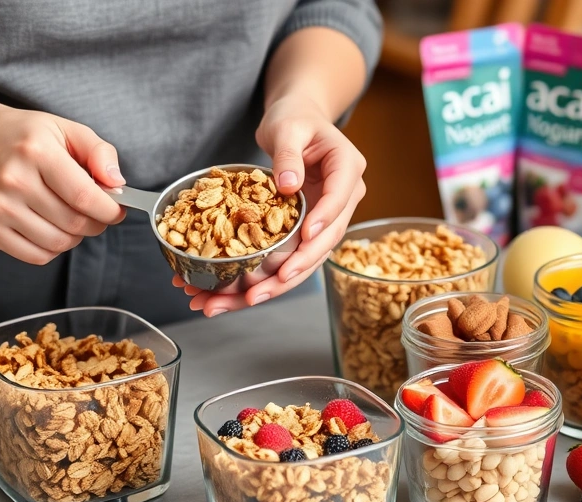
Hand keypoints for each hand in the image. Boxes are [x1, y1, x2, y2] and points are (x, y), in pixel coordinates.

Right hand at [0, 103, 126, 264]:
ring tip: (72, 216)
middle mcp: (13, 181)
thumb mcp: (65, 129)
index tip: (117, 209)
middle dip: (96, 223)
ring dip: (76, 236)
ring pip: (58, 243)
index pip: (85, 197)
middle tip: (97, 213)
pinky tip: (51, 227)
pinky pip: (36, 256)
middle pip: (74, 223)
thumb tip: (117, 184)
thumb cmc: (24, 136)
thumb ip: (99, 152)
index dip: (110, 210)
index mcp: (36, 152)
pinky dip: (53, 248)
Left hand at [177, 95, 365, 315]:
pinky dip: (262, 278)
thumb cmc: (295, 118)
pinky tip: (234, 295)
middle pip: (322, 241)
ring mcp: (324, 219)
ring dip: (273, 286)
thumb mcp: (288, 126)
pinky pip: (287, 258)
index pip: (339, 199)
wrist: (296, 122)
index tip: (304, 240)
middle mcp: (341, 200)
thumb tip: (289, 185)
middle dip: (293, 270)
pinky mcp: (304, 231)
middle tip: (264, 289)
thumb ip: (288, 153)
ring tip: (239, 302)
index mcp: (347, 170)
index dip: (322, 222)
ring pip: (304, 260)